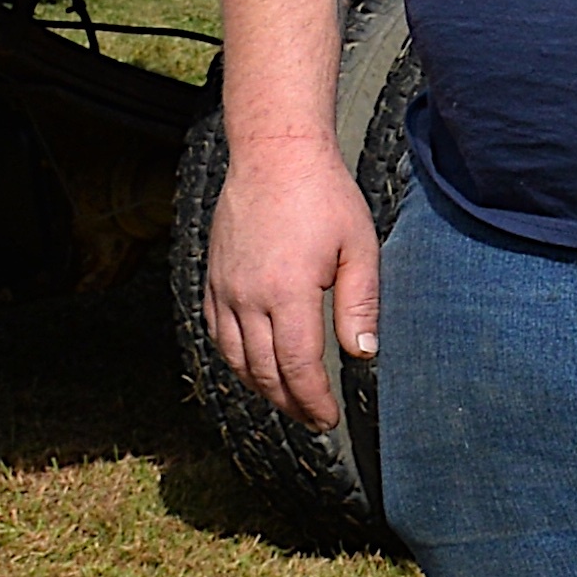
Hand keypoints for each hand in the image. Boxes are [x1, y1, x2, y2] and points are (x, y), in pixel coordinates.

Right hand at [207, 135, 380, 431]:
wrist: (274, 156)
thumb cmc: (324, 197)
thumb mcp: (358, 247)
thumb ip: (360, 304)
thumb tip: (363, 355)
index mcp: (287, 293)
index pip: (297, 366)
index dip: (313, 400)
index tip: (328, 420)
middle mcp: (247, 297)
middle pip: (263, 371)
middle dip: (289, 403)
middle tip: (313, 420)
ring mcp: (224, 289)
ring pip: (234, 358)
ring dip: (260, 387)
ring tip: (288, 402)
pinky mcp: (212, 279)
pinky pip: (216, 333)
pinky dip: (234, 359)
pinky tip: (254, 367)